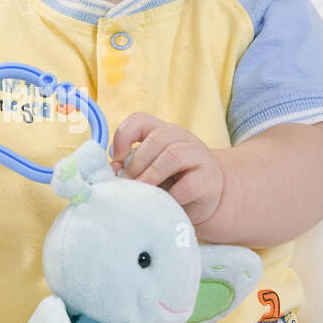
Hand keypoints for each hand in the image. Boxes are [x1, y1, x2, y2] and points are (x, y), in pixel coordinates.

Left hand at [110, 112, 225, 225]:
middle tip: (128, 182)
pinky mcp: (208, 180)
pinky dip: (172, 196)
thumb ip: (132, 165)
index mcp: (162, 131)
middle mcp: (182, 138)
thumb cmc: (172, 183)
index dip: (123, 135)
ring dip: (152, 175)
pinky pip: (188, 185)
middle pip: (156, 138)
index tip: (117, 158)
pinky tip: (165, 202)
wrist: (205, 199)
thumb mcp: (149, 169)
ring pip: (173, 155)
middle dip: (137, 162)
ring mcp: (199, 156)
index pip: (140, 120)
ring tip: (142, 191)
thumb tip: (114, 169)